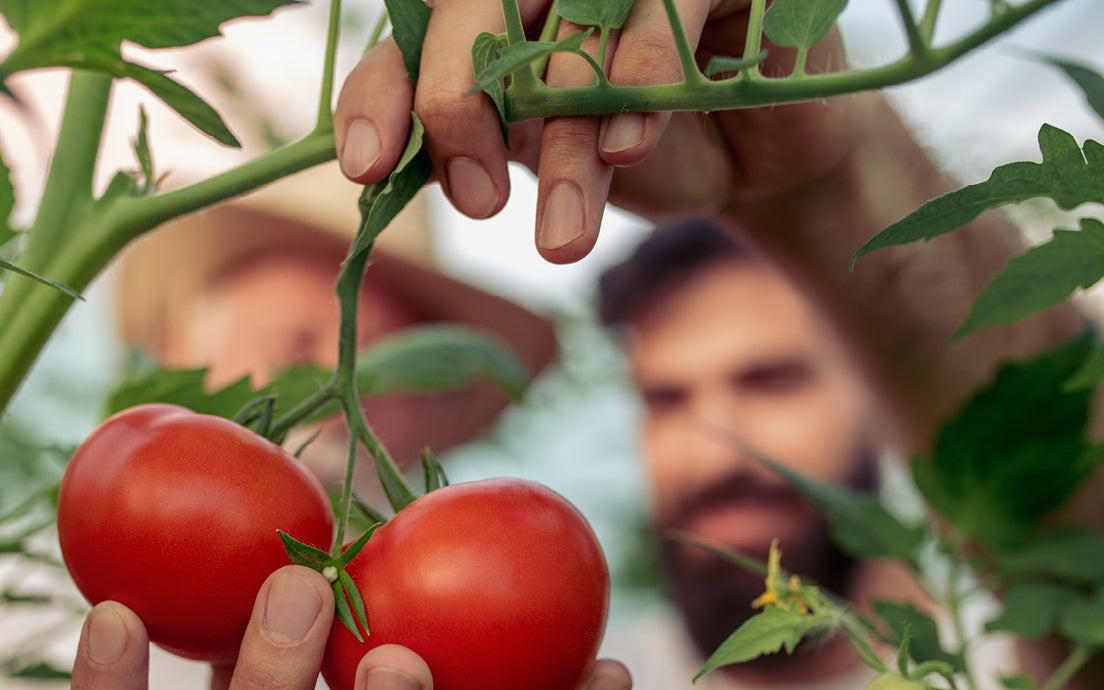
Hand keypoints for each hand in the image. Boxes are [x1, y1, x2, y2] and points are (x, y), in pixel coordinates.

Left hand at [334, 0, 870, 262]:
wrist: (753, 160)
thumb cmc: (628, 148)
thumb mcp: (538, 155)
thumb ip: (468, 144)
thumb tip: (378, 167)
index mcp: (495, 15)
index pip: (411, 33)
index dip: (380, 91)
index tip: (366, 165)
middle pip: (475, 3)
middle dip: (458, 102)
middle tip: (475, 204)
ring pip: (572, 23)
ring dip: (564, 137)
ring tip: (563, 236)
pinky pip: (668, 4)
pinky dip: (643, 76)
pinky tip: (629, 145)